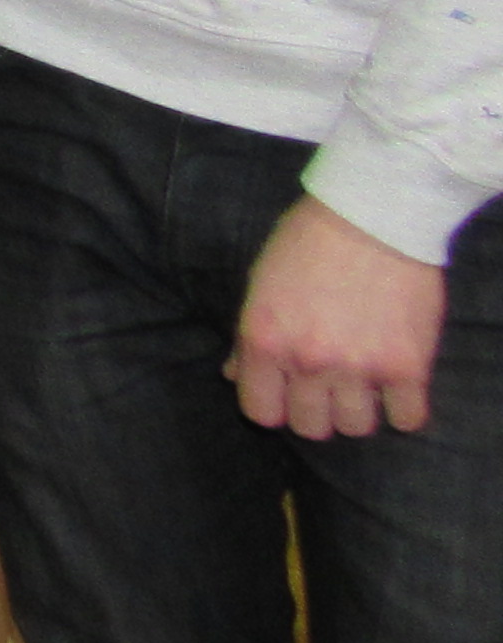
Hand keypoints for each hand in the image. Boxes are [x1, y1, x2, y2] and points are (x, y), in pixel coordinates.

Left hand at [229, 194, 447, 437]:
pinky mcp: (408, 367)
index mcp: (264, 340)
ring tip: (364, 380)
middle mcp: (308, 361)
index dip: (275, 405)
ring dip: (360, 408)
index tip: (288, 392)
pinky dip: (403, 407)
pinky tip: (398, 384)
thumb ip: (248, 337)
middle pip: (310, 427)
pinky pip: (408, 419)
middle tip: (328, 384)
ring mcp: (360, 368)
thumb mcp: (260, 283)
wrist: (372, 214)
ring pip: (357, 427)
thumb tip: (235, 375)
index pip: (261, 413)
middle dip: (317, 409)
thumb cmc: (308, 241)